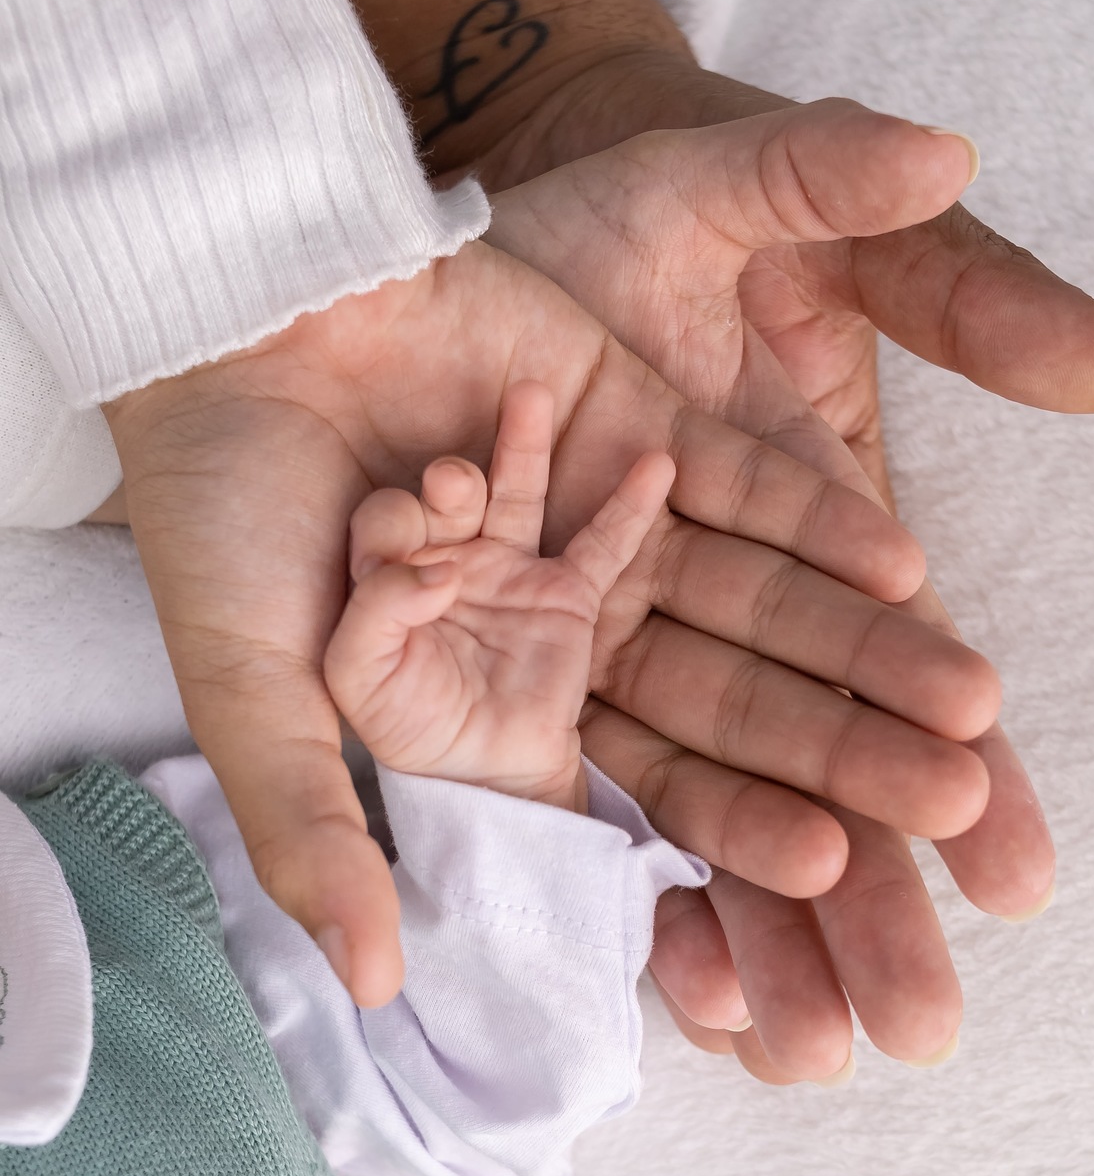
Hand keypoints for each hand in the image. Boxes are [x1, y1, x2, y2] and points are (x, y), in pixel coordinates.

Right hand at [104, 223, 997, 1010]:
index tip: (828, 874)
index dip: (727, 837)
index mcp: (481, 706)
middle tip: (953, 808)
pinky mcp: (625, 425)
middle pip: (717, 708)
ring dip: (852, 648)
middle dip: (833, 755)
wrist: (221, 314)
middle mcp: (554, 631)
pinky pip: (731, 484)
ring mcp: (600, 530)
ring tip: (968, 702)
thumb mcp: (248, 684)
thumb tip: (376, 986)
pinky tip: (899, 564)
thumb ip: (311, 829)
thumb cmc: (216, 510)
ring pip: (747, 603)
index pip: (627, 793)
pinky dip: (806, 518)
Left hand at [325, 381, 673, 815]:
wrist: (481, 776)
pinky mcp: (566, 594)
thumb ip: (373, 617)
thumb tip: (436, 574)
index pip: (383, 522)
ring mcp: (509, 568)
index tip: (420, 577)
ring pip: (516, 491)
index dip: (395, 533)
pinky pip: (603, 543)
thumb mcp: (355, 676)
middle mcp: (446, 554)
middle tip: (455, 484)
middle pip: (447, 492)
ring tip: (529, 398)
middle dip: (451, 483)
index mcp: (385, 570)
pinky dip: (629, 505)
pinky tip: (655, 462)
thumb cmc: (408, 725)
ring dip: (522, 446)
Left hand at [486, 94, 1093, 1075]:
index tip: (1018, 869)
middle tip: (921, 1024)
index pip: (902, 656)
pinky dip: (623, 862)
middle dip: (867, 890)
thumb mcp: (795, 202)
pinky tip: (672, 971)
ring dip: (754, 920)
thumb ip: (961, 285)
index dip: (961, 759)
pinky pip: (571, 763)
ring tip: (803, 1050)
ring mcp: (616, 626)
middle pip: (809, 758)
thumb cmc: (648, 191)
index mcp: (814, 512)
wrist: (468, 208)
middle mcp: (722, 590)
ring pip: (700, 792)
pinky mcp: (509, 642)